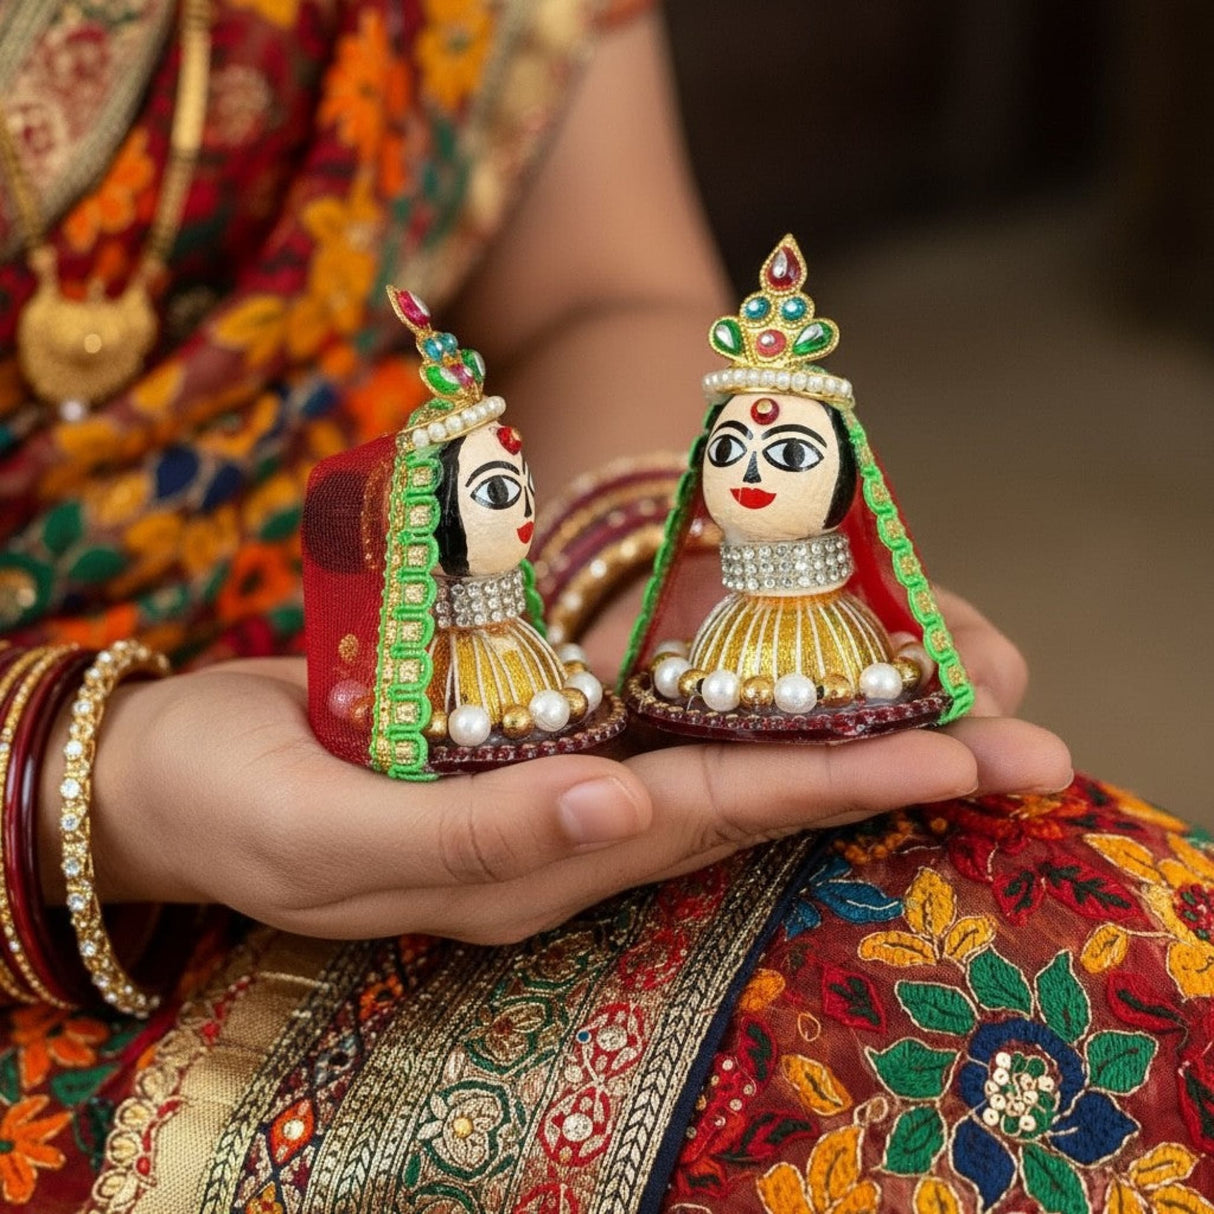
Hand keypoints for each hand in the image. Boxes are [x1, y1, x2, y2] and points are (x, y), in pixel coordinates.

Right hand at [46, 642, 1068, 945]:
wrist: (164, 781)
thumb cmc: (231, 805)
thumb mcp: (329, 835)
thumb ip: (473, 835)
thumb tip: (614, 804)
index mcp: (532, 864)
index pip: (711, 822)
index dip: (836, 789)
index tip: (960, 763)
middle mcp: (568, 832)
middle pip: (752, 800)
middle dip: (887, 773)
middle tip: (1026, 750)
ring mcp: (551, 786)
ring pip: (720, 762)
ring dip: (838, 738)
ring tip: (958, 715)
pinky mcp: (521, 739)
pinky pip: (654, 723)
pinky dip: (740, 704)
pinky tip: (802, 686)